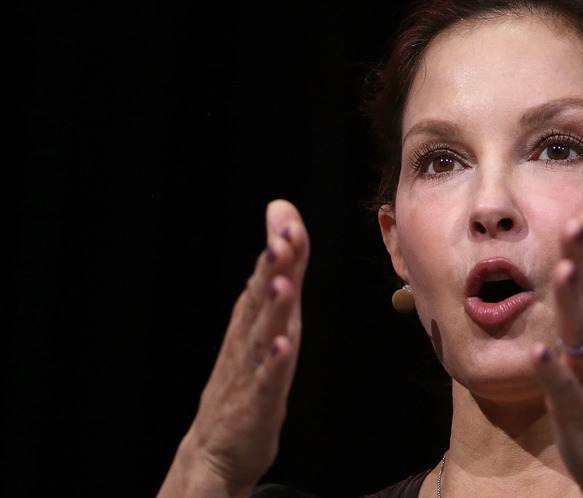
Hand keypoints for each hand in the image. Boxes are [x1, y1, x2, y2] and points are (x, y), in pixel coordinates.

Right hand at [159, 200, 309, 497]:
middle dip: (272, 268)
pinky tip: (281, 346)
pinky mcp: (257, 405)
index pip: (267, 277)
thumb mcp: (268, 317)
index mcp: (254, 319)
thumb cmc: (246, 377)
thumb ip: (282, 269)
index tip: (285, 217)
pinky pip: (267, 382)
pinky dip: (274, 364)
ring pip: (263, 335)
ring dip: (273, 309)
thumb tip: (283, 215)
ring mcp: (251, 371)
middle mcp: (249, 340)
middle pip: (262, 299)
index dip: (279, 249)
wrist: (215, 450)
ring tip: (282, 283)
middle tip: (280, 237)